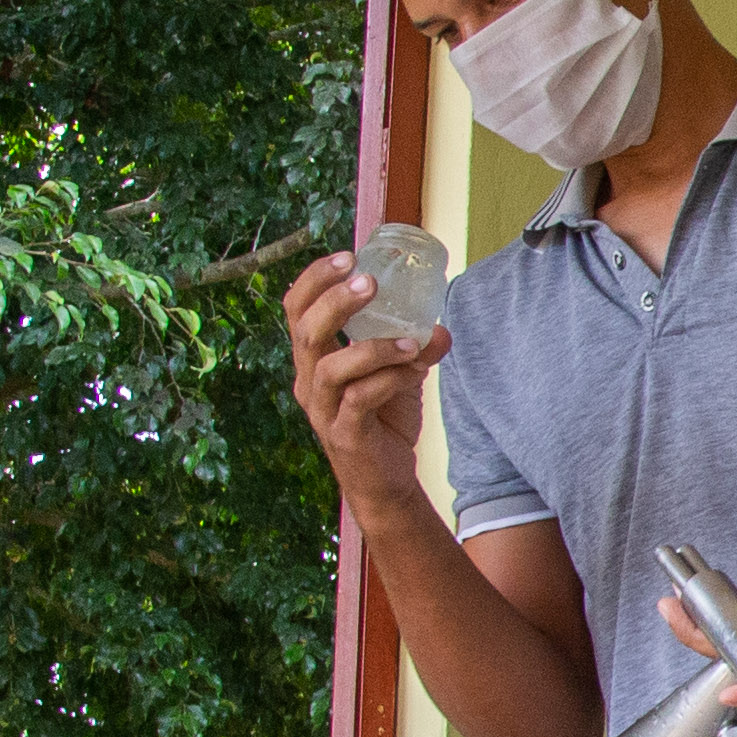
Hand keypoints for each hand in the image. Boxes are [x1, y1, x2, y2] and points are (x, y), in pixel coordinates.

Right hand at [279, 251, 444, 498]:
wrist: (386, 480)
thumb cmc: (384, 420)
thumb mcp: (399, 375)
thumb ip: (413, 348)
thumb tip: (440, 327)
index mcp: (313, 358)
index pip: (296, 308)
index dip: (315, 279)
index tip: (347, 256)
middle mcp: (308, 381)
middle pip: (305, 331)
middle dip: (335, 301)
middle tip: (369, 282)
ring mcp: (323, 409)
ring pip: (331, 368)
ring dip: (373, 347)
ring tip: (410, 340)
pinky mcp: (344, 434)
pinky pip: (360, 399)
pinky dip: (389, 380)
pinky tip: (415, 372)